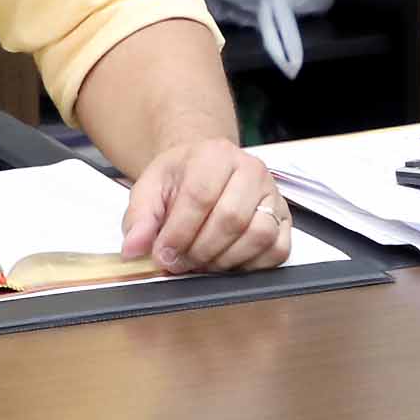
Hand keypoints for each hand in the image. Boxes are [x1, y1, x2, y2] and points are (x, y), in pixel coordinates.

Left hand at [120, 138, 290, 273]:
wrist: (206, 170)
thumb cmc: (180, 180)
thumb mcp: (150, 189)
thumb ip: (139, 219)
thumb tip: (133, 250)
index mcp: (215, 154)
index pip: (200, 197)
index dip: (179, 233)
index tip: (162, 255)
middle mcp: (252, 170)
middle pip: (231, 219)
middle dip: (200, 251)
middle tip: (180, 264)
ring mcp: (273, 195)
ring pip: (259, 235)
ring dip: (226, 260)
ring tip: (203, 262)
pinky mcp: (286, 219)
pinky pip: (279, 250)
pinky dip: (252, 265)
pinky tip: (228, 261)